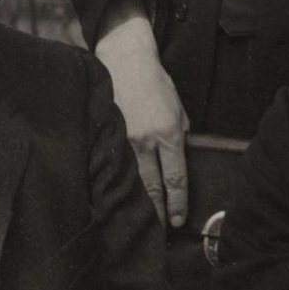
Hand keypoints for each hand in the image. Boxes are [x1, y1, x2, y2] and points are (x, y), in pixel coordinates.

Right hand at [92, 7, 193, 232]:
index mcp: (169, 133)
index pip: (175, 179)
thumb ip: (180, 134)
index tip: (178, 219)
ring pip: (132, 180)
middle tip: (160, 230)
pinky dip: (116, 183)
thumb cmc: (155, 81)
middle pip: (153, 187)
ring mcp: (124, 139)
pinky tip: (115, 196)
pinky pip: (113, 166)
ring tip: (139, 221)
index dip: (178, 203)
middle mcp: (146, 141)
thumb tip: (178, 157)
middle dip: (158, 211)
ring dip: (138, 202)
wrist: (125, 59)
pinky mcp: (107, 135)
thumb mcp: (178, 107)